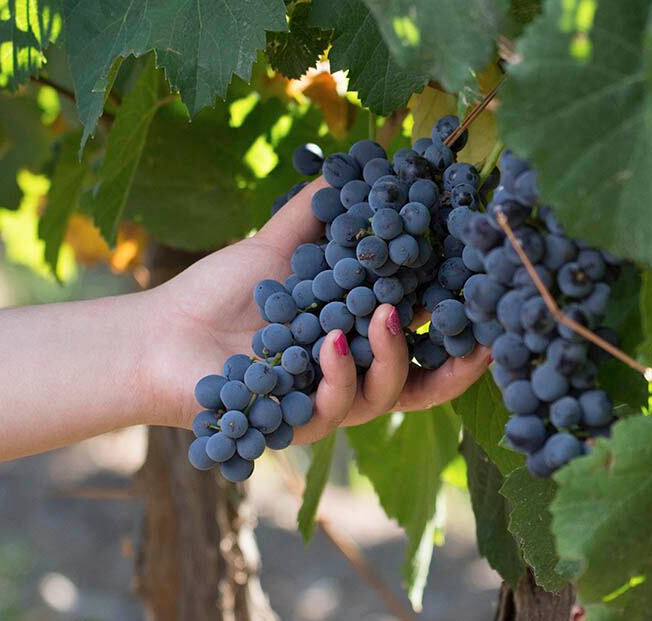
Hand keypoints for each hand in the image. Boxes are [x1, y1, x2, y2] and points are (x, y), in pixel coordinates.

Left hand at [144, 178, 490, 439]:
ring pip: (383, 395)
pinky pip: (332, 406)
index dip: (460, 331)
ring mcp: (325, 405)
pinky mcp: (293, 422)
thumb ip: (317, 214)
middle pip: (420, 384)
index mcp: (357, 340)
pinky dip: (338, 371)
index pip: (423, 342)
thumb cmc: (219, 296)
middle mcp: (350, 378)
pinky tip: (331, 340)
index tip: (491, 304)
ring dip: (390, 354)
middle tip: (471, 330)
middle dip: (455, 363)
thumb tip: (355, 167)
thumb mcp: (278, 247)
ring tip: (383, 314)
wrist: (160, 334)